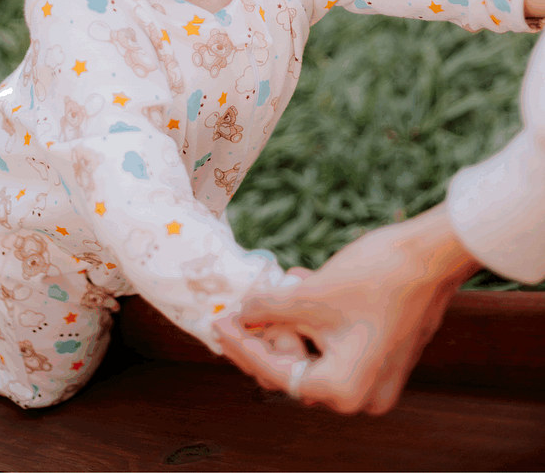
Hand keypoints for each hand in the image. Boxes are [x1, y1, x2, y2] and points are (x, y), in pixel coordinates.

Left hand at [215, 203, 479, 414]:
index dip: (243, 344)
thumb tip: (239, 315)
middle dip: (270, 333)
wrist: (432, 255)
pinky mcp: (385, 356)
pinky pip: (336, 344)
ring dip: (293, 321)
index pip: (277, 373)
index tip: (218, 322)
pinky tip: (305, 284)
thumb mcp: (310, 293)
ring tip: (283, 284)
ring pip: (315, 354)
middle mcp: (363, 397)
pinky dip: (316, 319)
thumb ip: (267, 310)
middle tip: (245, 306)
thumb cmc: (376, 276)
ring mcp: (378, 379)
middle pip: (296, 369)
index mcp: (343, 390)